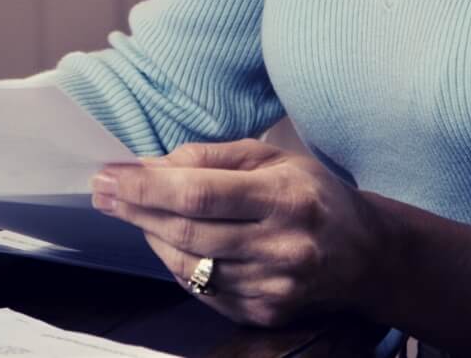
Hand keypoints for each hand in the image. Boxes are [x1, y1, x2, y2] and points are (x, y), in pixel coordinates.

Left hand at [90, 139, 388, 328]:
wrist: (368, 255)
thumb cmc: (313, 194)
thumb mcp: (272, 157)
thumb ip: (211, 156)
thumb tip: (152, 164)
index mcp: (285, 197)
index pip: (199, 193)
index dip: (146, 186)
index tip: (108, 175)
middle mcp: (282, 246)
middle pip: (187, 231)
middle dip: (136, 209)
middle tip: (102, 191)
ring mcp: (273, 287)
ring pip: (188, 265)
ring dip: (151, 235)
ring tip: (135, 212)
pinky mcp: (265, 313)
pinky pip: (202, 289)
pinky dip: (177, 263)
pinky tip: (168, 240)